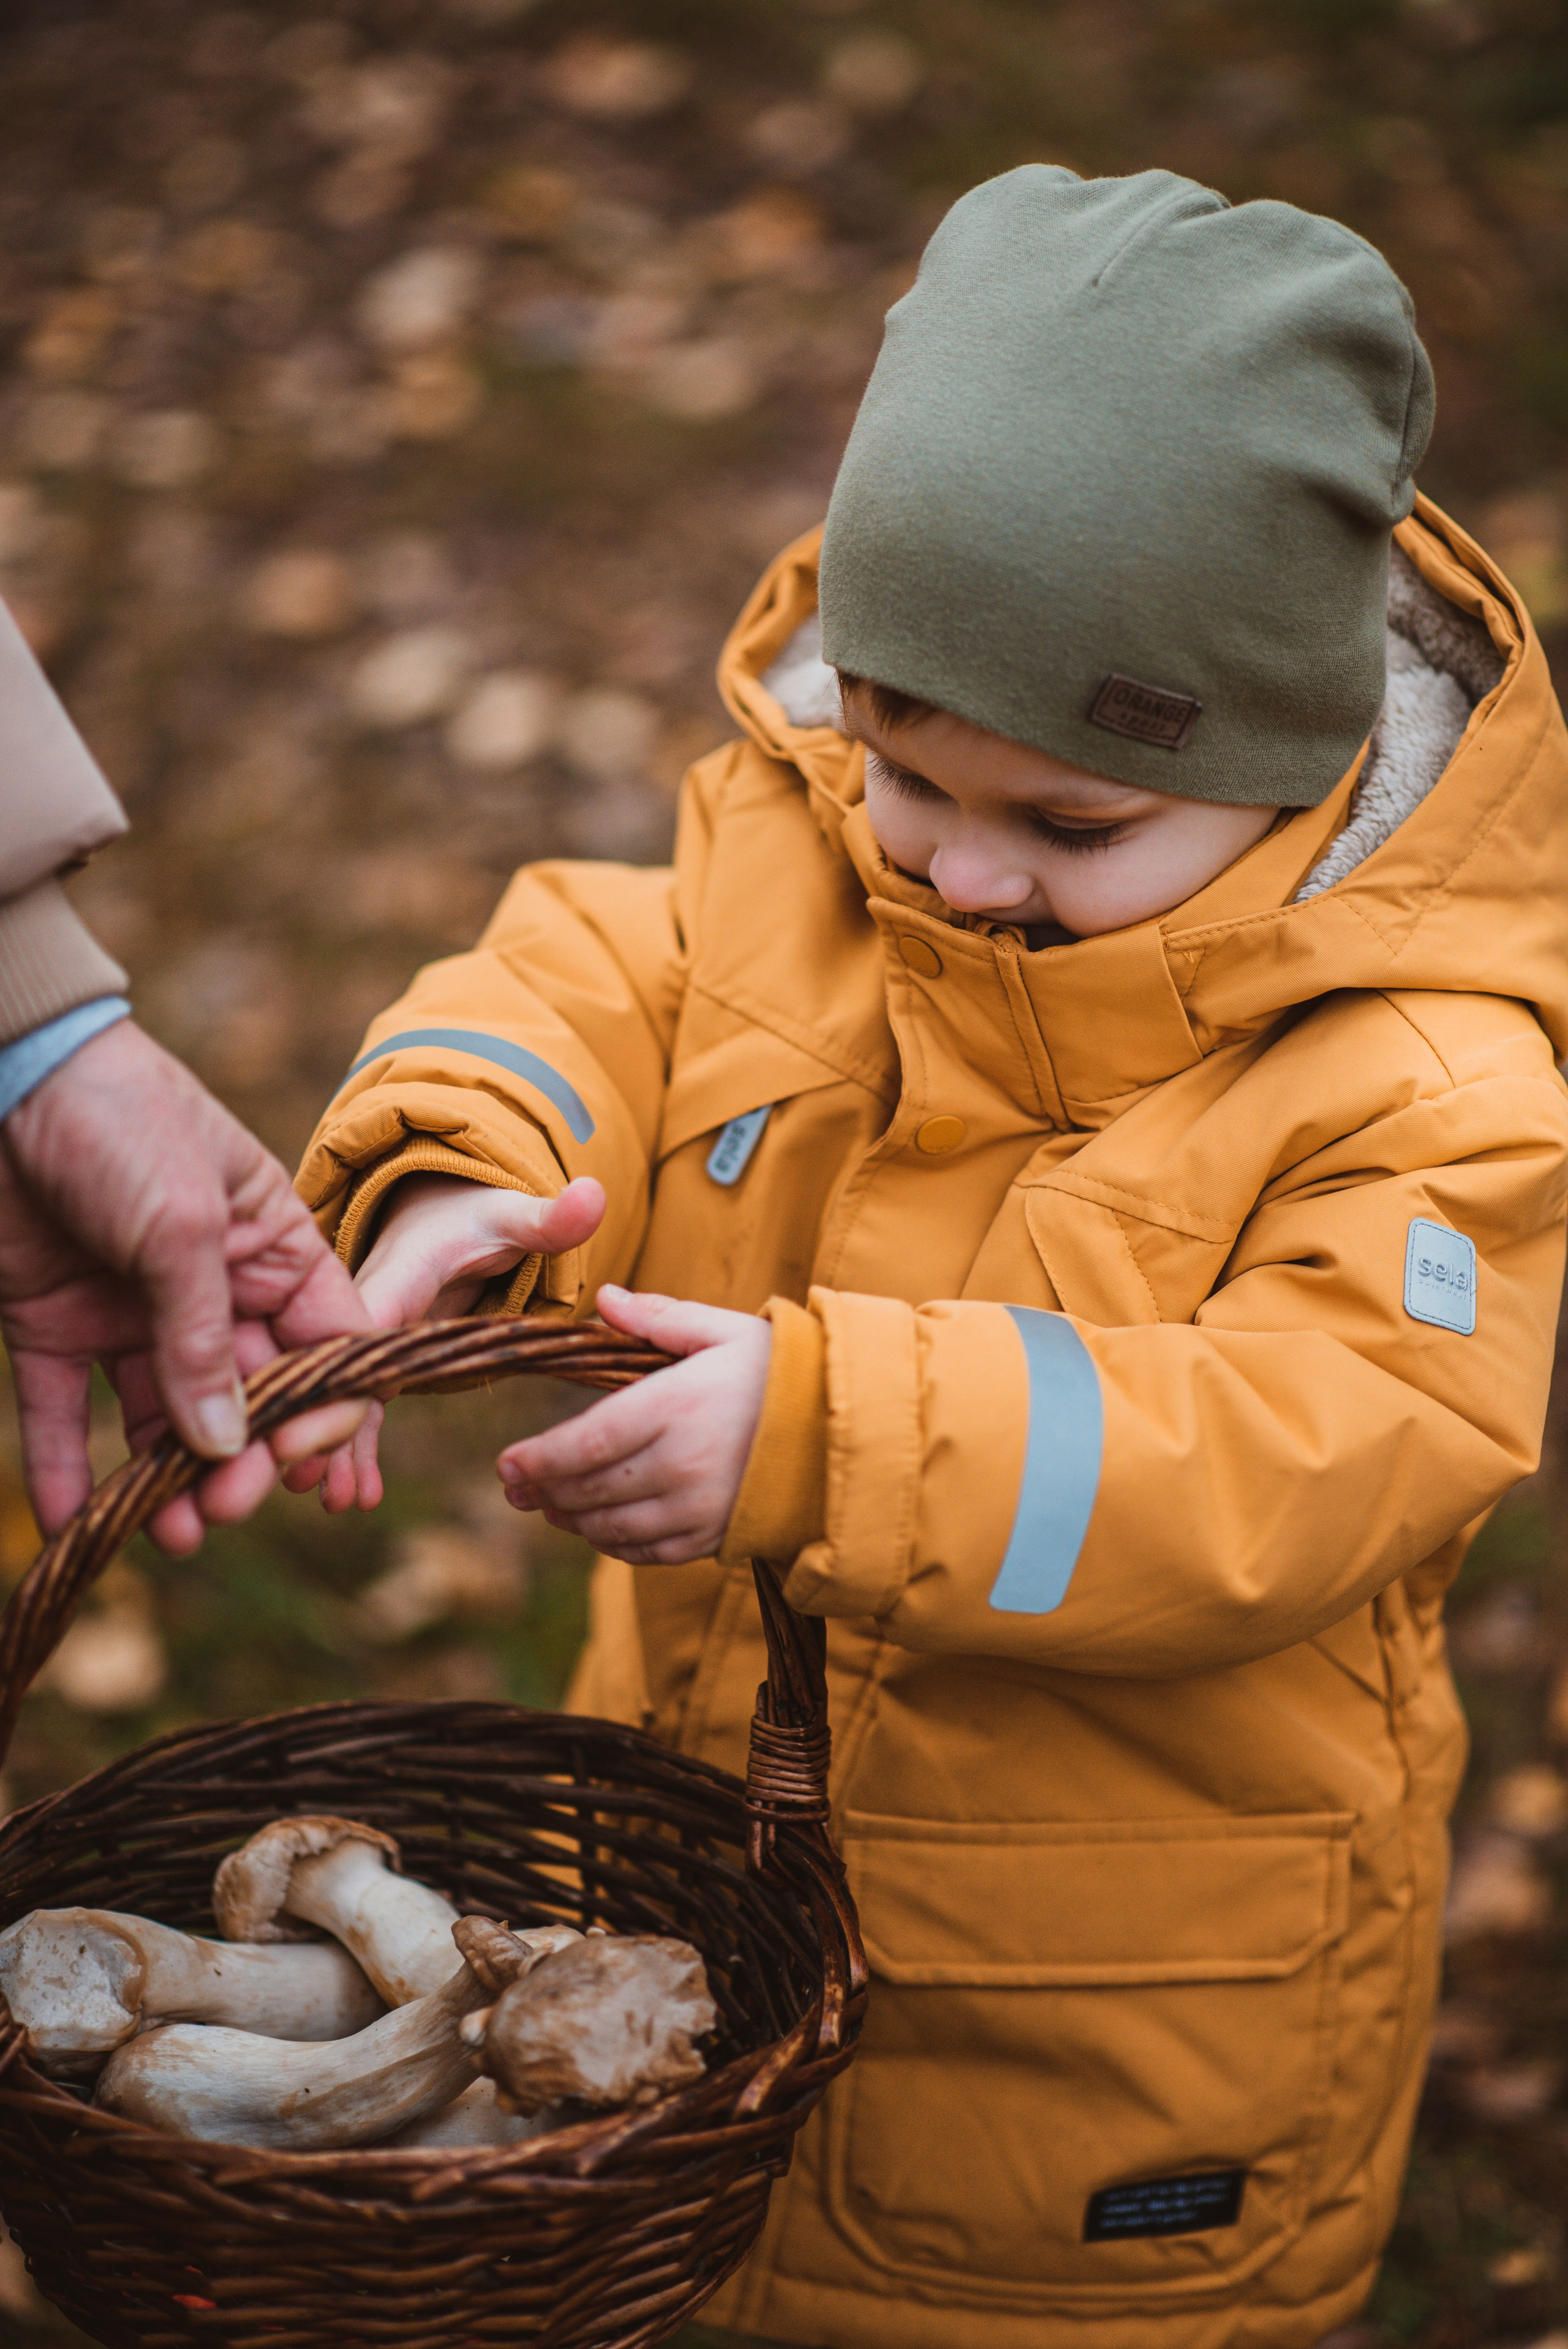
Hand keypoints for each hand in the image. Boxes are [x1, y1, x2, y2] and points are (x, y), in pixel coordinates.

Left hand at [0, 1020, 370, 1550]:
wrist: (1, 1072)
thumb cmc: (116, 1119)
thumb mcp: (180, 1222)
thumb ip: (202, 1336)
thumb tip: (225, 1444)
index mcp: (271, 1249)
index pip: (327, 1346)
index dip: (322, 1411)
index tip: (296, 1466)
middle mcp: (211, 1289)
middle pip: (248, 1398)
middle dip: (242, 1461)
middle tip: (222, 1510)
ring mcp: (134, 1311)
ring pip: (166, 1420)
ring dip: (169, 1480)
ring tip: (168, 1533)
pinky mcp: (58, 1325)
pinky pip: (69, 1412)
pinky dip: (68, 1469)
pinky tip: (75, 1520)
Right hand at [284, 1171, 604, 1513]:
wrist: (443, 1216)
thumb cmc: (477, 1219)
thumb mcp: (511, 1216)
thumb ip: (549, 1219)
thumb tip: (595, 1192)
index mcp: (396, 1276)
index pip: (364, 1325)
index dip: (343, 1372)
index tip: (324, 1416)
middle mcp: (367, 1309)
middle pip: (341, 1371)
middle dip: (322, 1425)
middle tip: (310, 1481)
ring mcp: (366, 1341)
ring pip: (340, 1397)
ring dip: (330, 1449)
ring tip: (333, 1502)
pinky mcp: (373, 1364)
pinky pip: (356, 1407)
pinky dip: (348, 1445)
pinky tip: (353, 1494)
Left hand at [497, 1285, 770, 1564]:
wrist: (846, 1427)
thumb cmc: (780, 1370)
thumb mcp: (722, 1329)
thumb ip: (658, 1318)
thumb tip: (604, 1301)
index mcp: (676, 1406)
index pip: (586, 1442)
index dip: (539, 1460)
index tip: (505, 1465)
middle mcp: (682, 1465)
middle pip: (590, 1489)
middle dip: (544, 1491)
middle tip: (513, 1489)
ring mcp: (699, 1508)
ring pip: (613, 1527)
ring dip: (574, 1520)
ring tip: (550, 1507)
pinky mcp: (715, 1537)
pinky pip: (649, 1552)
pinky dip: (616, 1544)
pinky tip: (600, 1529)